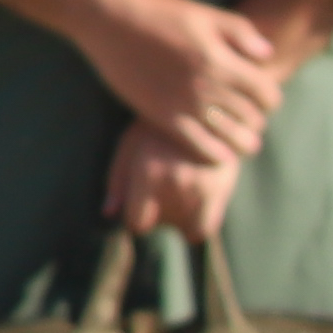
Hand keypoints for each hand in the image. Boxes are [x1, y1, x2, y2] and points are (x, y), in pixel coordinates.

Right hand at [84, 0, 289, 162]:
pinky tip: (219, 152)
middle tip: (249, 117)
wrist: (112, 22)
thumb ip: (242, 33)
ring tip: (239, 137)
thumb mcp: (206, 14)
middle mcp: (208, 86)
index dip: (271, 98)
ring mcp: (185, 105)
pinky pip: (200, 147)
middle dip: (257, 119)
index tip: (262, 96)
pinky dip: (216, 154)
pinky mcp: (164, 117)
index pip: (268, 94)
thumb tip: (267, 55)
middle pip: (253, 118)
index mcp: (222, 61)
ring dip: (242, 141)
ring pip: (232, 138)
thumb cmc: (160, 12)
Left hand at [104, 120, 242, 240]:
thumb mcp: (129, 146)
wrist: (201, 103)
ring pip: (187, 229)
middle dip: (158, 213)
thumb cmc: (155, 126)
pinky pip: (208, 226)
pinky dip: (201, 220)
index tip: (140, 202)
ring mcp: (203, 186)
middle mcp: (177, 182)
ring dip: (181, 219)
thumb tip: (108, 213)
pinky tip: (196, 199)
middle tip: (162, 189)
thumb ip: (117, 180)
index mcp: (149, 172)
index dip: (136, 215)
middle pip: (162, 224)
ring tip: (180, 192)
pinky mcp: (224, 186)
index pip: (138, 223)